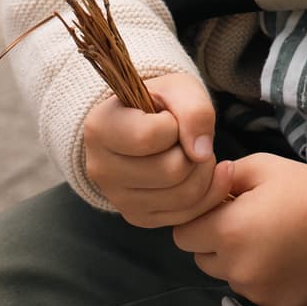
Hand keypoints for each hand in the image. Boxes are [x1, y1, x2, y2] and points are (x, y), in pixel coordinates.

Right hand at [82, 73, 231, 227]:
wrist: (145, 125)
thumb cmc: (160, 104)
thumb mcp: (178, 88)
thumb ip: (194, 110)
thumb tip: (201, 153)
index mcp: (100, 128)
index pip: (149, 137)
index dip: (174, 125)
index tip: (169, 117)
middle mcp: (101, 169)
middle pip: (171, 171)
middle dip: (194, 152)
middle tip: (190, 138)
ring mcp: (117, 199)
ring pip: (183, 196)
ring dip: (203, 171)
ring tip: (193, 152)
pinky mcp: (138, 217)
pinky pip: (187, 215)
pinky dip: (207, 192)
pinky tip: (202, 170)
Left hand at [171, 153, 306, 305]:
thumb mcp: (264, 166)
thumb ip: (225, 175)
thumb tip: (207, 186)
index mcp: (229, 230)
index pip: (183, 234)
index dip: (199, 219)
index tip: (222, 209)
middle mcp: (237, 268)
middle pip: (203, 259)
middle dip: (217, 242)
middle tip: (250, 223)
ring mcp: (257, 293)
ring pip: (229, 277)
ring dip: (240, 262)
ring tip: (274, 240)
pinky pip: (256, 294)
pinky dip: (265, 279)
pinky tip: (289, 260)